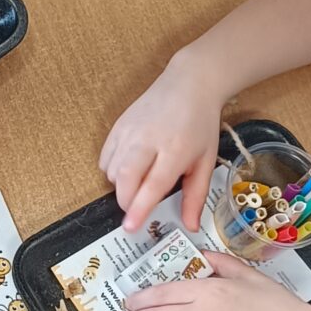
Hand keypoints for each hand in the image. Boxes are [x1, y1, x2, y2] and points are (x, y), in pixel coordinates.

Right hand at [99, 53, 225, 230]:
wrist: (190, 84)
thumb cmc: (200, 124)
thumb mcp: (205, 161)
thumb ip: (196, 196)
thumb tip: (190, 226)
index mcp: (175, 150)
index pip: (152, 185)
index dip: (139, 208)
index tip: (130, 226)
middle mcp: (148, 139)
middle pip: (124, 178)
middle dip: (125, 200)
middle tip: (135, 208)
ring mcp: (130, 130)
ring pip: (112, 169)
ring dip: (119, 186)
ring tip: (136, 185)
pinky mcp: (119, 125)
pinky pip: (105, 157)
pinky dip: (111, 171)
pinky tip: (127, 170)